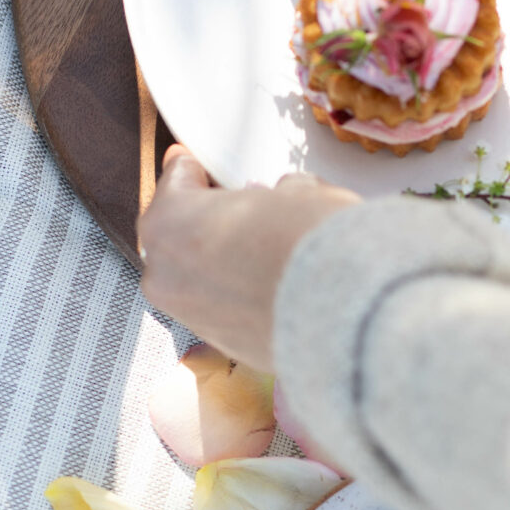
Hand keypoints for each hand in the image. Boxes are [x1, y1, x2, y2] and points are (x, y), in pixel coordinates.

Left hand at [138, 147, 358, 370]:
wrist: (344, 311)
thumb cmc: (309, 238)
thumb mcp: (296, 192)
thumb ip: (276, 195)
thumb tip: (283, 199)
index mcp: (169, 222)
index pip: (175, 182)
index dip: (193, 169)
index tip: (196, 162)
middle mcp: (166, 274)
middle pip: (180, 235)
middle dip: (207, 219)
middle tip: (241, 207)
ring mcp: (191, 317)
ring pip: (201, 277)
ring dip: (224, 261)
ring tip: (265, 249)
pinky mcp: (224, 347)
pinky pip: (226, 309)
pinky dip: (243, 295)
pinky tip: (274, 285)